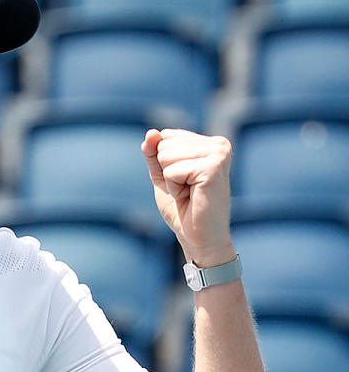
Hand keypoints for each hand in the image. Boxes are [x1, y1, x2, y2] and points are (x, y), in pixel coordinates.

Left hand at [141, 129, 234, 266]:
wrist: (199, 239)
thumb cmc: (183, 208)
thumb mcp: (162, 175)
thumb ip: (153, 152)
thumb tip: (151, 133)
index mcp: (210, 143)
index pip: (164, 136)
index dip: (164, 164)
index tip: (183, 181)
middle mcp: (219, 144)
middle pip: (163, 144)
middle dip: (166, 171)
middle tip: (186, 190)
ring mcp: (219, 154)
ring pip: (165, 155)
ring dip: (170, 180)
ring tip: (189, 193)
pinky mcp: (213, 167)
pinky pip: (171, 170)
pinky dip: (174, 187)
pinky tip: (191, 196)